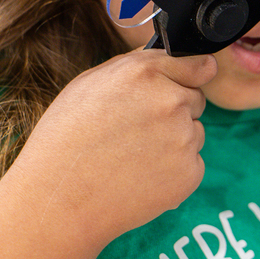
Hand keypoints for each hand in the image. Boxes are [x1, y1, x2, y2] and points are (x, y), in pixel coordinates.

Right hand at [12, 50, 215, 247]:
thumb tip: (169, 58)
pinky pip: (192, 164)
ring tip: (133, 157)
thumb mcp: (89, 84)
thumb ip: (135, 66)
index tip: (195, 79)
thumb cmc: (65, 139)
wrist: (59, 200)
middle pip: (196, 100)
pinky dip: (174, 171)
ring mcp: (183, 138)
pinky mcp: (189, 173)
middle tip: (139, 131)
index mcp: (145, 73)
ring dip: (175, 142)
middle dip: (175, 111)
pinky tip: (141, 177)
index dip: (193, 75)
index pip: (200, 65)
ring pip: (195, 133)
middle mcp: (171, 101)